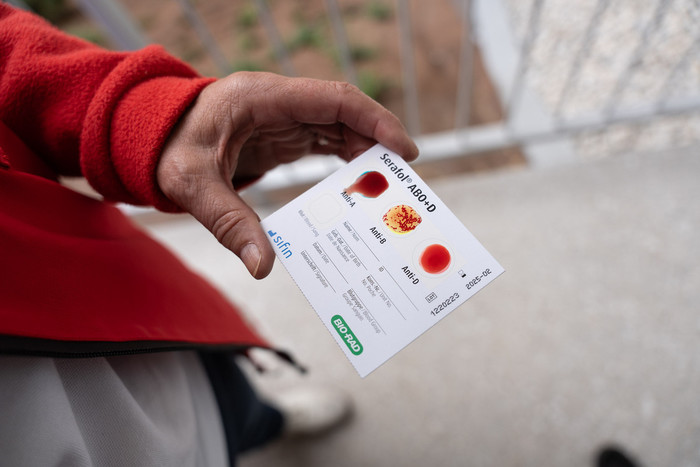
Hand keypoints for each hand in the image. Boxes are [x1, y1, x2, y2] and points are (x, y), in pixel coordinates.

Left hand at [157, 72, 418, 278]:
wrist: (145, 138)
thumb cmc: (165, 148)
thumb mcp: (192, 184)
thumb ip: (228, 222)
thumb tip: (263, 266)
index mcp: (262, 98)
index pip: (334, 99)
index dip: (375, 121)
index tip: (404, 149)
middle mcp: (278, 102)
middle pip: (344, 114)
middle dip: (378, 142)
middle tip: (405, 180)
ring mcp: (281, 117)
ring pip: (338, 128)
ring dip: (365, 153)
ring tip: (388, 188)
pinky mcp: (280, 135)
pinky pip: (323, 142)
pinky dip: (345, 161)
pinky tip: (359, 185)